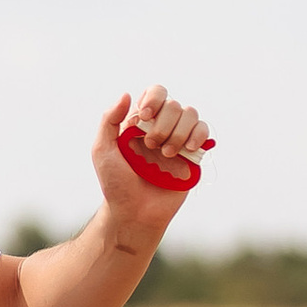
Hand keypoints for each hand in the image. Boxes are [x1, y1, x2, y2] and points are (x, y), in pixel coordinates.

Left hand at [94, 88, 214, 231]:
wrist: (135, 212)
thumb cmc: (116, 183)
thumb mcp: (103, 150)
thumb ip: (109, 119)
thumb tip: (127, 94)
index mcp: (140, 122)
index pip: (155, 93)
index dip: (153, 100)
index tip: (143, 120)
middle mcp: (161, 127)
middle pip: (173, 104)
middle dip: (162, 125)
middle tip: (150, 146)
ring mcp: (178, 140)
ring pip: (190, 115)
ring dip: (178, 133)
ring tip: (166, 154)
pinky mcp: (193, 156)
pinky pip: (204, 132)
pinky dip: (198, 136)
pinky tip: (188, 149)